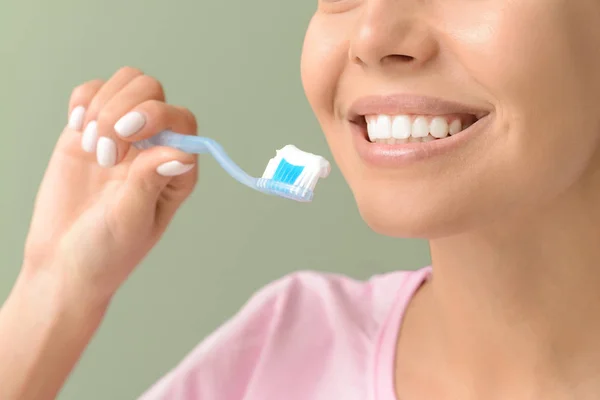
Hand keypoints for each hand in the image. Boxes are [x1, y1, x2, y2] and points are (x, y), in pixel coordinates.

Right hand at [22, 66, 198, 303]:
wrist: (61, 262)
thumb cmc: (106, 251)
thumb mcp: (131, 220)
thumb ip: (151, 181)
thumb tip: (183, 152)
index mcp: (175, 169)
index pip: (181, 119)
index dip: (157, 115)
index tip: (127, 133)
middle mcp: (153, 147)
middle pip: (152, 91)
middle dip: (124, 109)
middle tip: (105, 154)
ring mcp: (121, 136)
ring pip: (126, 83)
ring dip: (103, 106)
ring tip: (91, 148)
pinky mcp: (88, 131)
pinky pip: (93, 92)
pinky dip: (83, 101)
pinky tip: (77, 129)